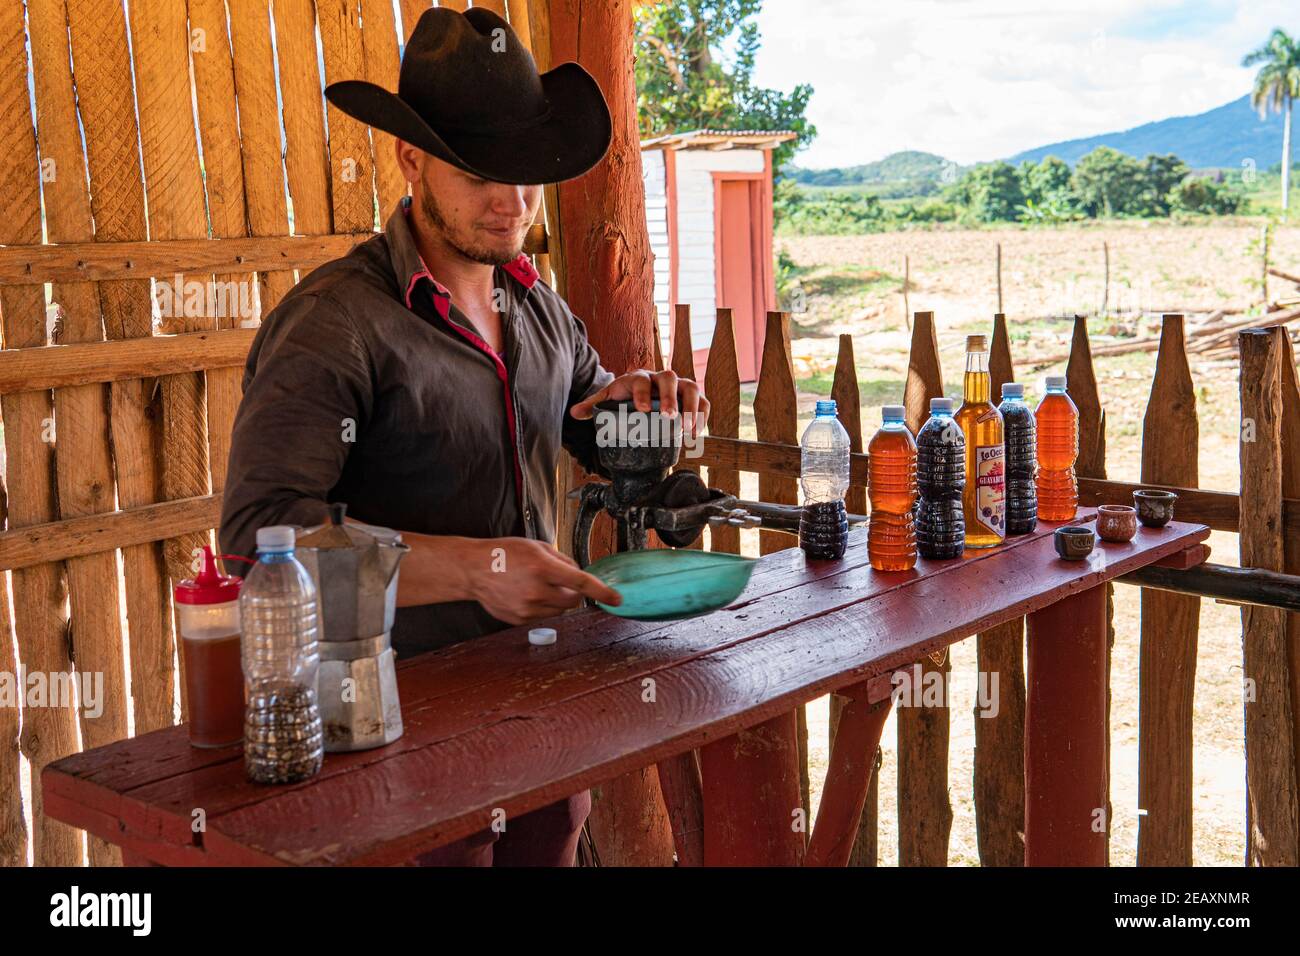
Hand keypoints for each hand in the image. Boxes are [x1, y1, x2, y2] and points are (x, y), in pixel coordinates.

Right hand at [466, 537, 621, 625]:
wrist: (473, 570)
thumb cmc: (504, 554)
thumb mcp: (536, 546)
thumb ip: (562, 560)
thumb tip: (579, 574)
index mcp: (542, 568)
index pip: (581, 583)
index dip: (602, 592)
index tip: (616, 599)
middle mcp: (536, 591)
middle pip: (573, 601)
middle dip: (573, 593)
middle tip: (559, 581)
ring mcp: (527, 609)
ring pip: (558, 610)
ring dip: (556, 599)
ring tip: (535, 584)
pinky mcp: (519, 619)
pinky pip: (542, 616)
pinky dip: (541, 606)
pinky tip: (524, 593)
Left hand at [569, 369, 709, 438]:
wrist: (640, 392)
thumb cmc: (624, 396)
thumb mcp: (607, 399)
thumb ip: (593, 405)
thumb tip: (574, 413)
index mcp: (638, 377)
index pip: (642, 380)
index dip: (642, 393)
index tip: (641, 410)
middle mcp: (661, 378)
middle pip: (670, 378)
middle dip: (670, 397)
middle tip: (668, 417)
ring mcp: (678, 386)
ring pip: (691, 387)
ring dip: (691, 407)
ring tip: (688, 428)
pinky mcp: (691, 396)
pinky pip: (703, 401)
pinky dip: (703, 414)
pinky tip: (696, 431)